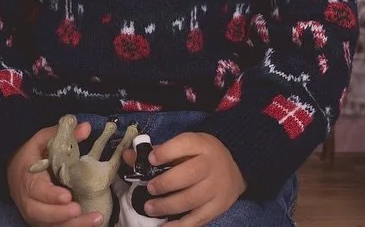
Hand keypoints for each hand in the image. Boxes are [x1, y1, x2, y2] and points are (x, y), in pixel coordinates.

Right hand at [6, 120, 104, 226]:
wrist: (15, 172)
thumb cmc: (30, 155)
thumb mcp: (42, 140)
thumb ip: (62, 134)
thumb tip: (86, 127)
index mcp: (27, 179)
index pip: (36, 190)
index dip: (50, 195)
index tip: (67, 196)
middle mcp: (28, 200)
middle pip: (40, 214)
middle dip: (61, 215)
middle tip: (79, 210)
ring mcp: (35, 214)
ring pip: (49, 225)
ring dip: (72, 225)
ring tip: (95, 220)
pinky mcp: (43, 221)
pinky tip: (90, 224)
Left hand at [120, 132, 244, 226]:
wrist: (236, 169)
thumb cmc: (203, 156)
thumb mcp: (186, 146)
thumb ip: (158, 152)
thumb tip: (128, 156)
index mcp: (202, 145)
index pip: (185, 144)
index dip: (166, 152)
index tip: (151, 159)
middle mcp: (211, 165)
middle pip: (189, 174)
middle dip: (165, 183)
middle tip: (150, 188)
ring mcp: (215, 189)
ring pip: (191, 199)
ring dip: (167, 206)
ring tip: (149, 207)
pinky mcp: (216, 208)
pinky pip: (196, 220)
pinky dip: (177, 226)